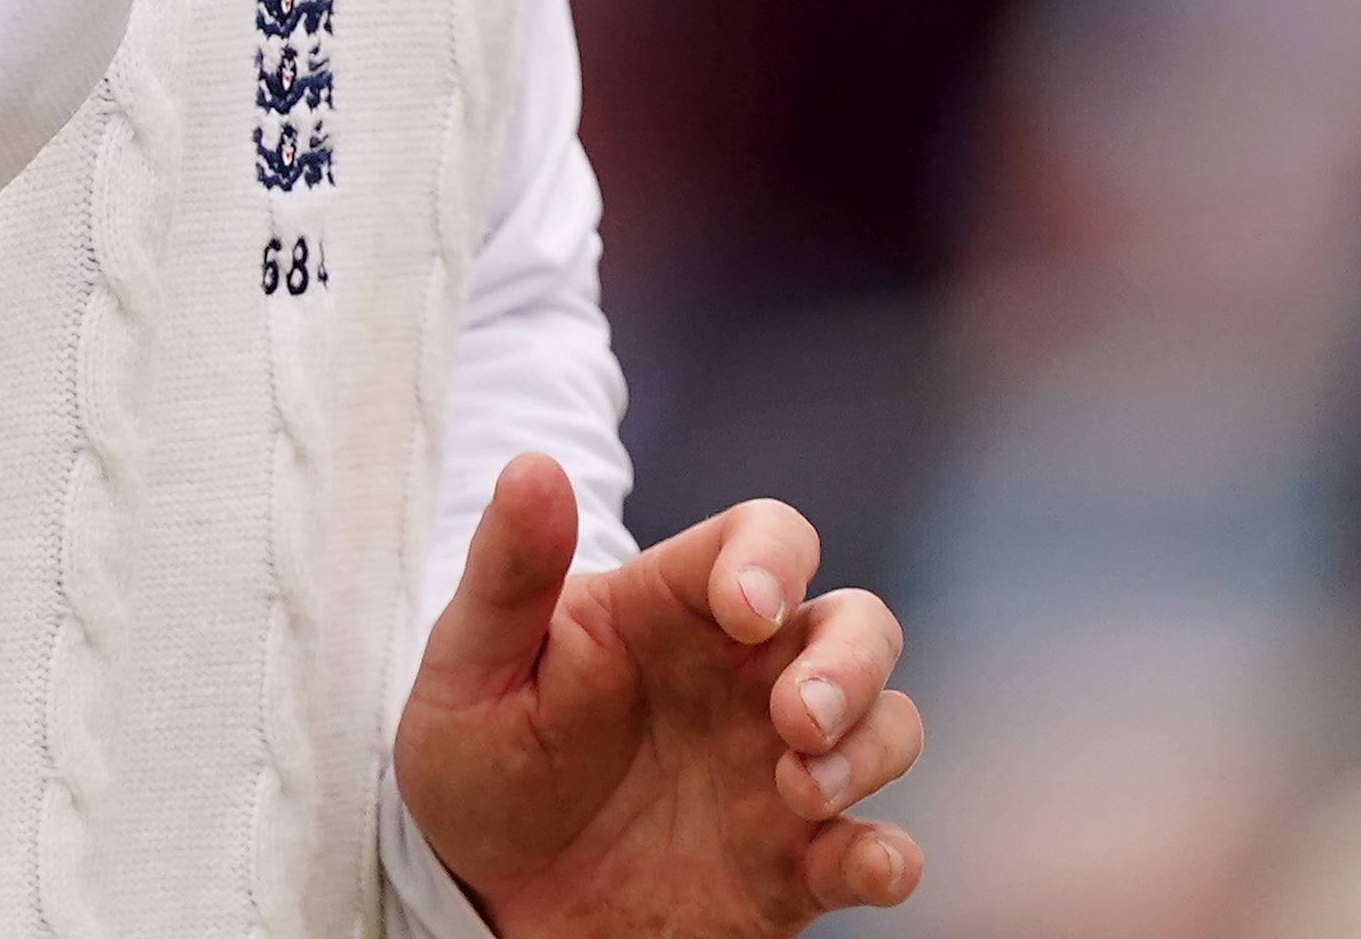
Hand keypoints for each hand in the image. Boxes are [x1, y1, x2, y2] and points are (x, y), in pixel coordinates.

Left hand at [395, 458, 925, 933]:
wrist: (486, 901)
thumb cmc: (481, 762)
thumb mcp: (471, 668)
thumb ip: (508, 575)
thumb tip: (533, 466)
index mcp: (678, 609)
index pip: (765, 540)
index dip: (774, 560)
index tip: (745, 610)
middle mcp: (748, 679)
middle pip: (858, 625)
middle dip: (850, 662)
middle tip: (795, 717)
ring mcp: (780, 769)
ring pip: (887, 724)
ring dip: (869, 748)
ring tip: (801, 790)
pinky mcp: (794, 865)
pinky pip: (880, 851)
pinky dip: (889, 857)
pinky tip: (865, 865)